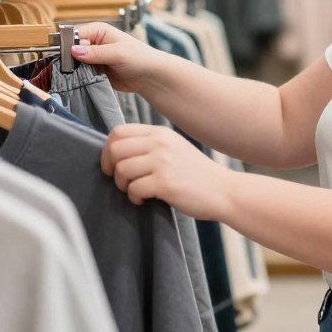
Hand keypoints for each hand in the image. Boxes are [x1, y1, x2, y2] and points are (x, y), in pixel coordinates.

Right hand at [71, 22, 156, 92]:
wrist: (150, 76)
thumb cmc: (140, 58)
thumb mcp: (117, 53)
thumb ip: (95, 52)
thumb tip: (73, 50)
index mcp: (99, 30)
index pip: (76, 34)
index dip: (70, 44)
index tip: (69, 56)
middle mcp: (94, 42)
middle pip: (72, 48)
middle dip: (72, 58)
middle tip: (74, 68)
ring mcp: (94, 56)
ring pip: (75, 62)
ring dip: (76, 68)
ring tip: (82, 74)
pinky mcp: (95, 70)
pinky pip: (81, 72)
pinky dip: (81, 76)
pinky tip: (84, 79)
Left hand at [101, 124, 234, 219]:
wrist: (224, 191)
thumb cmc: (197, 175)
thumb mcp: (175, 148)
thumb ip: (150, 146)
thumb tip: (117, 153)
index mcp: (160, 133)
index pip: (118, 131)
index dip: (107, 150)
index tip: (113, 165)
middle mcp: (160, 143)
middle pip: (115, 149)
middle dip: (111, 168)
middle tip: (122, 181)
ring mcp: (163, 162)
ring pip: (121, 169)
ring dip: (123, 185)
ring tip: (136, 191)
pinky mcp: (165, 183)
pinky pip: (134, 189)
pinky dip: (135, 198)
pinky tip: (145, 200)